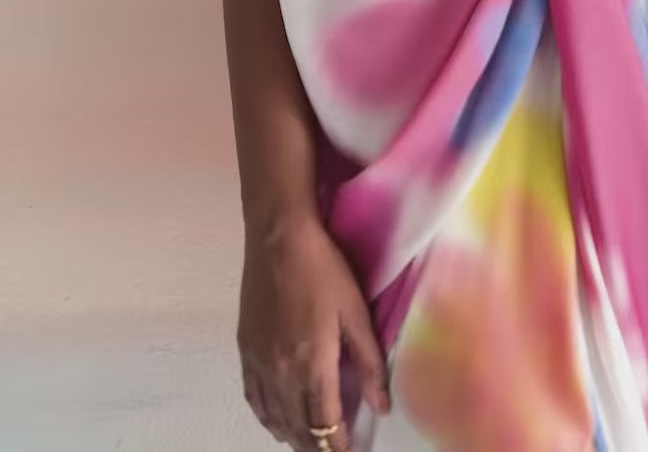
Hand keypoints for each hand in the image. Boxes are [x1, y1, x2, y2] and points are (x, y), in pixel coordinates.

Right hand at [237, 211, 389, 448]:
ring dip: (293, 436)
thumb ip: (369, 363)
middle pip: (298, 427)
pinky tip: (276, 420)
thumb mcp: (355, 312)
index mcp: (312, 366)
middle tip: (332, 448)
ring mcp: (259, 363)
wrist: (279, 238)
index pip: (326, 424)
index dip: (338, 445)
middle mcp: (281, 373)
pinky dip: (267, 417)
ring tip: (310, 442)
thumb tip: (381, 405)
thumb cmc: (323, 269)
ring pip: (274, 419)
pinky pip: (254, 399)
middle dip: (317, 445)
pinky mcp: (245, 350)